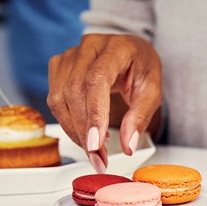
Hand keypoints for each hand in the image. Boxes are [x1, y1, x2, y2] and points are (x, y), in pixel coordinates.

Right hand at [47, 34, 161, 172]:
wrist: (132, 52)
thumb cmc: (142, 68)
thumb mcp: (152, 91)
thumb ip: (140, 117)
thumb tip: (128, 145)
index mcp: (116, 47)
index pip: (97, 81)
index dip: (94, 115)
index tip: (96, 144)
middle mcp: (89, 47)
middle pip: (74, 92)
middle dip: (84, 132)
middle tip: (98, 158)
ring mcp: (70, 55)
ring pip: (58, 98)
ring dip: (74, 131)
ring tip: (94, 151)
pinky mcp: (59, 66)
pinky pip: (54, 100)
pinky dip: (68, 122)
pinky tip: (86, 133)